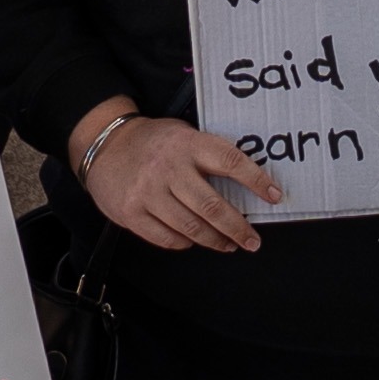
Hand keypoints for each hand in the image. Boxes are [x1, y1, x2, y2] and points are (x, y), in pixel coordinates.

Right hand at [74, 102, 268, 255]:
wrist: (104, 145)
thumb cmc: (153, 142)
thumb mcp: (182, 135)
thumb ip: (207, 155)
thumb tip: (246, 185)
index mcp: (187, 143)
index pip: (230, 161)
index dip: (256, 180)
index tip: (274, 196)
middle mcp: (168, 168)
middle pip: (212, 206)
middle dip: (238, 228)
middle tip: (253, 240)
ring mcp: (147, 192)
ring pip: (191, 228)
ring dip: (216, 240)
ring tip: (229, 244)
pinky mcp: (131, 213)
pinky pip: (166, 238)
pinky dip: (185, 242)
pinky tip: (194, 240)